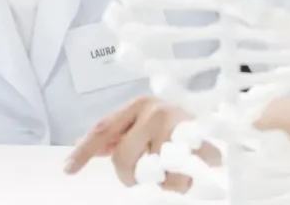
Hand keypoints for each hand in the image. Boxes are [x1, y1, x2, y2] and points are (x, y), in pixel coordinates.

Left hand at [64, 96, 195, 192]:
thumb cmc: (175, 126)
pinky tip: (185, 176)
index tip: (68, 169)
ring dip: (160, 183)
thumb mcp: (144, 123)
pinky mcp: (199, 141)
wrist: (221, 120)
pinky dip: (179, 184)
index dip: (83, 151)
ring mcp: (177, 124)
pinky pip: (178, 176)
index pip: (103, 129)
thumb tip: (86, 143)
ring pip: (151, 171)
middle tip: (147, 178)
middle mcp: (155, 111)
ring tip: (171, 175)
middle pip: (123, 157)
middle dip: (131, 176)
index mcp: (137, 106)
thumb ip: (118, 134)